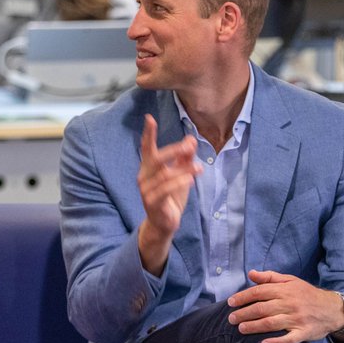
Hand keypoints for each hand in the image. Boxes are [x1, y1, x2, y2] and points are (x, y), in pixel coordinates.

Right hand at [137, 114, 199, 274]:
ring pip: (164, 174)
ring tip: (199, 168)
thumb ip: (184, 158)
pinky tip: (190, 179)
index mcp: (149, 167)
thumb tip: (191, 140)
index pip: (147, 148)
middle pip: (156, 158)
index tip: (149, 118)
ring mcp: (146, 190)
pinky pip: (165, 190)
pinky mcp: (151, 202)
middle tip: (190, 144)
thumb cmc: (171, 196)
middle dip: (174, 150)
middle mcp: (144, 176)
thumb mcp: (180, 175)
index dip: (149, 133)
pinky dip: (178, 183)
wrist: (164, 223)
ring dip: (183, 169)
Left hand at [226, 270, 343, 342]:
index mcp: (285, 290)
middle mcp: (290, 303)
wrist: (333, 308)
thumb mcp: (291, 281)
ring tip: (241, 329)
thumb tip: (251, 273)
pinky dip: (276, 342)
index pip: (259, 292)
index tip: (230, 303)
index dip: (243, 297)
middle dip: (244, 313)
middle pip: (262, 308)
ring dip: (254, 326)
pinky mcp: (304, 333)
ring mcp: (297, 319)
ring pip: (272, 323)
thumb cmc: (307, 294)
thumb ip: (270, 277)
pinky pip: (289, 339)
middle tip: (231, 319)